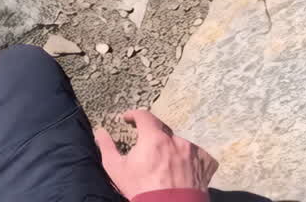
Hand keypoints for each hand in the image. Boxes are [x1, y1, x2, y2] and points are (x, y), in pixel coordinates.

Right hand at [94, 109, 217, 198]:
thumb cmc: (141, 190)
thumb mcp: (117, 169)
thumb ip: (107, 147)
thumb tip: (99, 131)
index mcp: (154, 137)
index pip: (143, 115)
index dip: (133, 115)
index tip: (128, 120)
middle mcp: (176, 140)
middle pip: (162, 130)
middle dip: (152, 136)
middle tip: (146, 151)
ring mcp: (194, 151)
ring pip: (180, 143)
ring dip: (171, 150)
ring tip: (165, 167)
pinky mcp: (206, 163)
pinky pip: (198, 155)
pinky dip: (190, 161)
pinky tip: (183, 173)